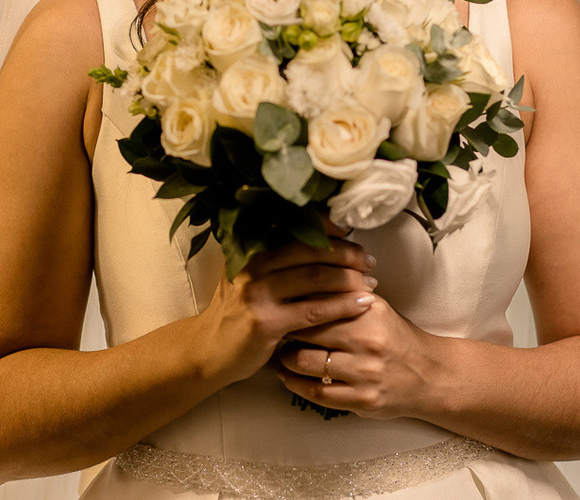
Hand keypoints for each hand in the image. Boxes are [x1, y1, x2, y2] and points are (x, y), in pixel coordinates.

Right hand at [195, 229, 377, 386]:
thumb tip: (324, 242)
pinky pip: (314, 310)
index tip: (351, 233)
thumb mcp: (250, 278)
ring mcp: (258, 293)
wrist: (208, 351)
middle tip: (368, 261)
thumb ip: (278, 261)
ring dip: (349, 279)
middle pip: (311, 250)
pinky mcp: (266, 322)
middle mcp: (253, 265)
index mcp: (251, 249)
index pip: (296, 229)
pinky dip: (342, 306)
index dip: (328, 228)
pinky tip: (362, 305)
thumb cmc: (237, 313)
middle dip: (346, 254)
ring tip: (371, 283)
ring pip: (315, 278)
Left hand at [276, 295, 439, 419]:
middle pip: (308, 331)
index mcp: (369, 311)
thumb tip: (303, 282)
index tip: (282, 304)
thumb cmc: (395, 337)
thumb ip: (344, 295)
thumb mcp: (375, 308)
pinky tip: (288, 377)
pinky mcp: (363, 400)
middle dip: (286, 330)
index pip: (319, 302)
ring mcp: (366, 373)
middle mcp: (368, 341)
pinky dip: (295, 385)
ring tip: (282, 354)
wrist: (429, 375)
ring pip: (306, 363)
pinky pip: (317, 393)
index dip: (295, 303)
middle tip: (276, 329)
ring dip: (286, 359)